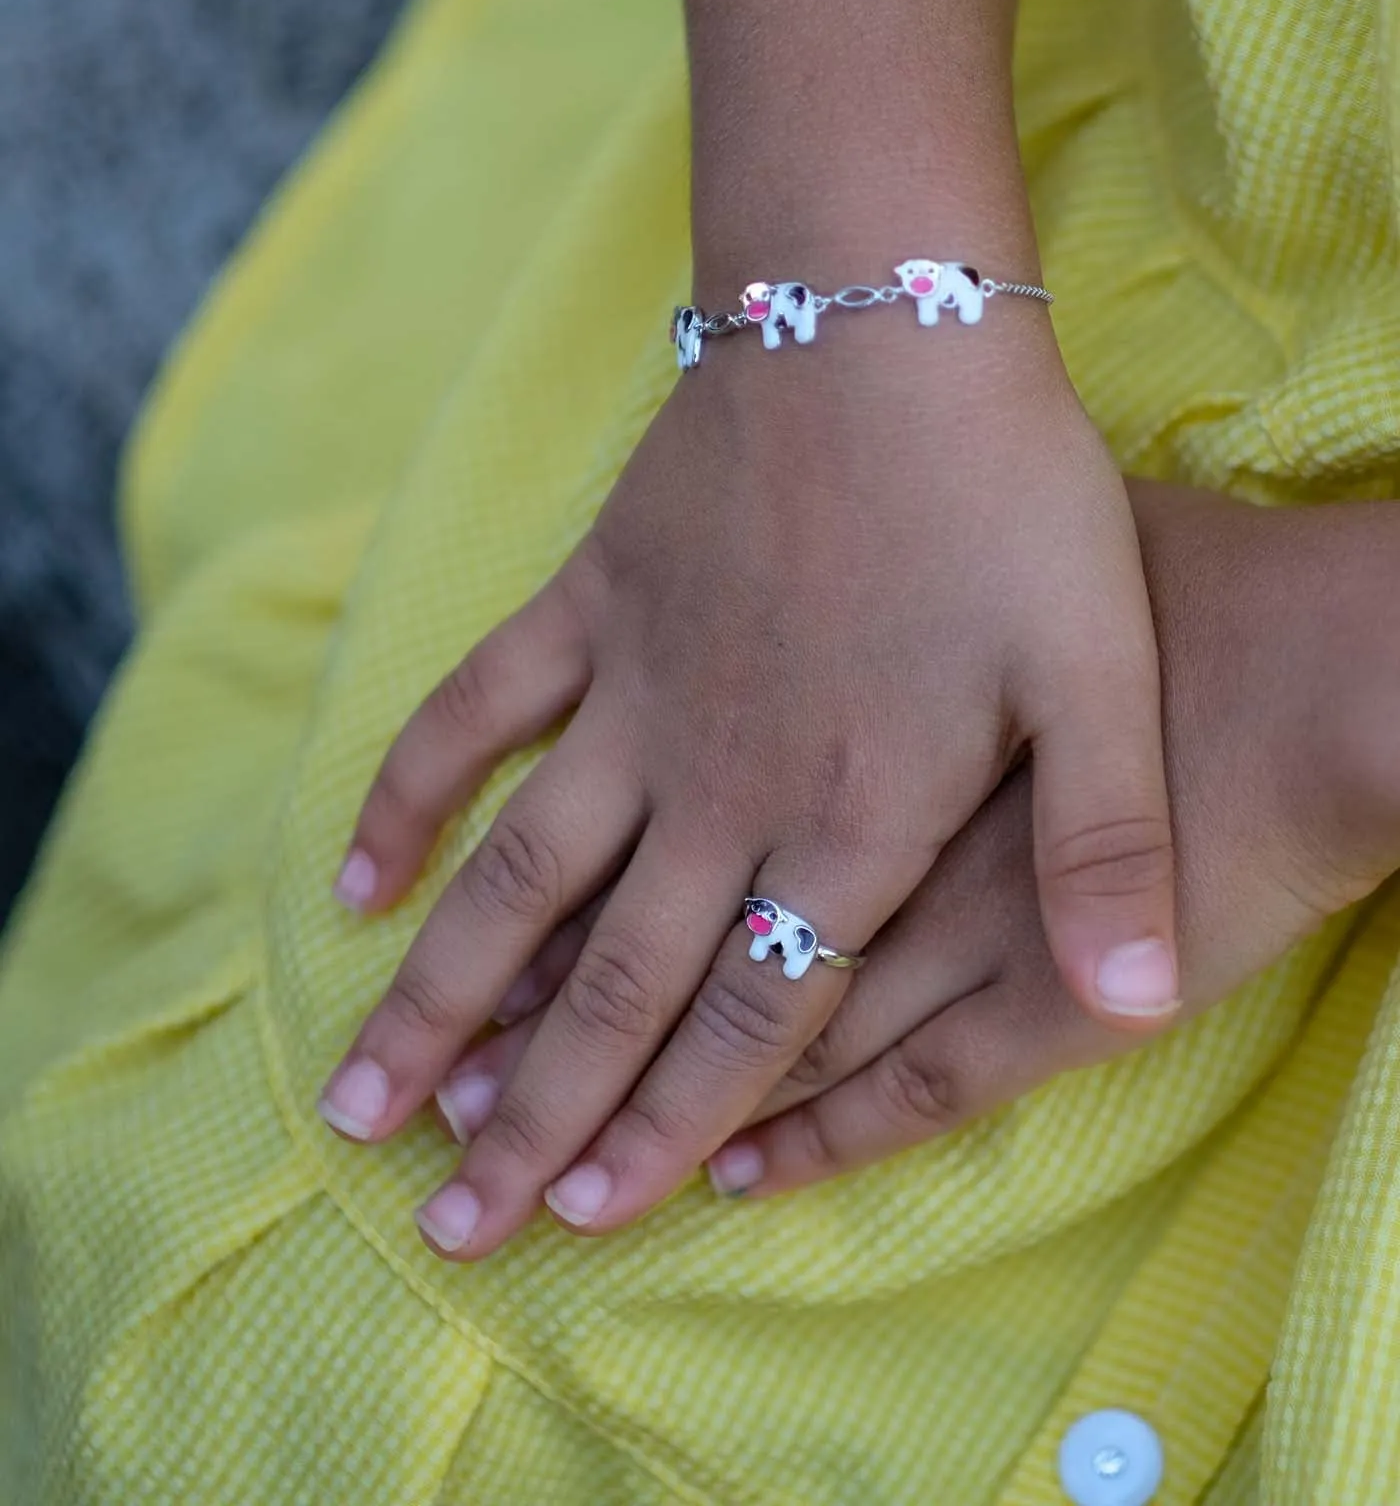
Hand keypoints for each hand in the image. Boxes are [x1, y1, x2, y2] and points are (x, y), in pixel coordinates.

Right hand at [440, 483, 1399, 1198]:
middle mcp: (721, 783)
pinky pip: (474, 712)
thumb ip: (1107, 847)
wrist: (887, 322)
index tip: (580, 1217)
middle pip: (611, 980)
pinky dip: (407, 795)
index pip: (742, 1015)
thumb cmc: (1007, 496)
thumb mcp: (1100, 673)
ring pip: (520, 879)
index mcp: (845, 816)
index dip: (666, 1124)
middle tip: (447, 1224)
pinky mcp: (587, 603)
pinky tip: (351, 881)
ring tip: (365, 1103)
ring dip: (441, 997)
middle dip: (531, 1113)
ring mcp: (636, 695)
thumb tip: (1137, 1005)